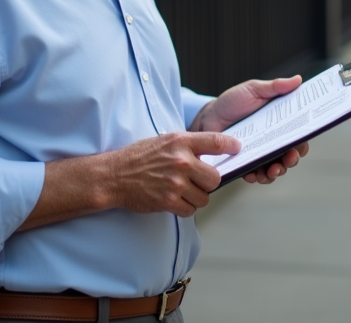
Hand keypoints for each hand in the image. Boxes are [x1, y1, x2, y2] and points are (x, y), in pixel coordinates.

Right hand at [107, 131, 239, 216]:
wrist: (114, 176)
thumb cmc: (138, 157)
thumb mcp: (164, 141)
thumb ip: (187, 146)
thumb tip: (210, 155)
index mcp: (180, 142)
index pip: (216, 141)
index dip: (230, 146)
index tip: (237, 149)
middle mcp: (181, 161)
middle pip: (215, 177)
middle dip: (208, 182)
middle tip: (197, 181)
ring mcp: (176, 182)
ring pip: (204, 197)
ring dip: (196, 197)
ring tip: (181, 190)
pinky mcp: (169, 201)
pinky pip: (190, 210)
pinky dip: (185, 208)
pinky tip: (174, 200)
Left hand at [191, 76, 310, 183]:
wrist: (208, 116)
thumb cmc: (232, 102)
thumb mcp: (254, 90)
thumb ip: (275, 87)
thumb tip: (298, 79)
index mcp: (279, 124)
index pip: (298, 136)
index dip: (303, 141)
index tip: (301, 142)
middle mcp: (272, 142)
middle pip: (290, 156)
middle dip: (292, 160)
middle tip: (289, 158)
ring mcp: (259, 154)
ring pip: (275, 169)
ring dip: (277, 172)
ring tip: (272, 171)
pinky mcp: (245, 164)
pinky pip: (255, 175)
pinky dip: (257, 177)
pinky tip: (254, 175)